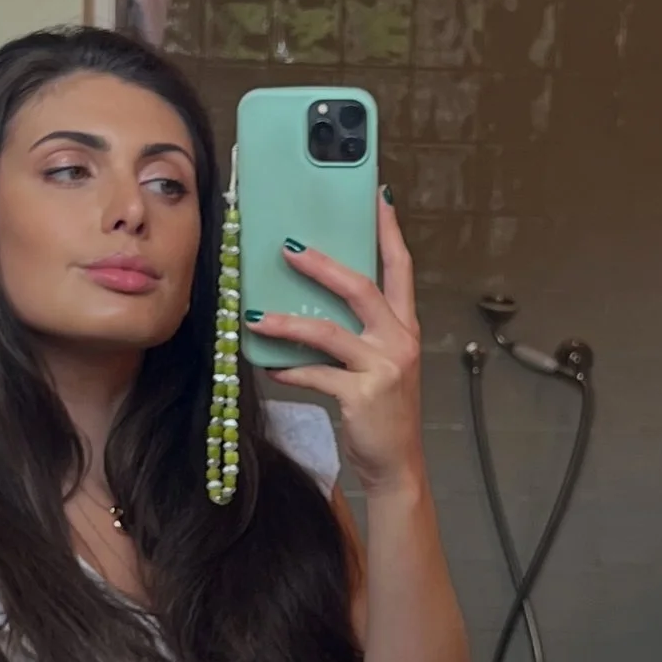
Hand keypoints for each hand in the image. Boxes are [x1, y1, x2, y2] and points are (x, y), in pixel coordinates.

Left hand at [251, 193, 425, 495]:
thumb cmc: (383, 411)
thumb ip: (358, 333)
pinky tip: (268, 366)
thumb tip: (310, 303)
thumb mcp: (380, 364)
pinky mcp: (362, 396)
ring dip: (289, 322)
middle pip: (361, 289)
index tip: (377, 198)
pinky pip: (316, 375)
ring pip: (329, 333)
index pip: (400, 269)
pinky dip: (288, 369)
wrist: (397, 463)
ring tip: (256, 316)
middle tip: (288, 249)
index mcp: (405, 328)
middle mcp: (399, 341)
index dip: (389, 232)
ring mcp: (383, 368)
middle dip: (323, 266)